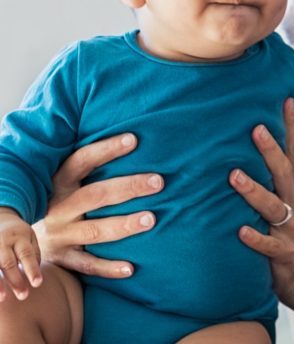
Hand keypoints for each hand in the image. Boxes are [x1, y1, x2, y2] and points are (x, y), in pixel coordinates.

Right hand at [0, 207, 41, 300]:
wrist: (0, 219)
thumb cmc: (18, 234)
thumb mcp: (30, 237)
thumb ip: (34, 254)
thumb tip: (35, 273)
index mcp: (19, 237)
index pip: (27, 254)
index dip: (32, 269)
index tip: (37, 284)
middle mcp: (3, 242)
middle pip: (8, 262)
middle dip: (15, 280)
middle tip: (24, 296)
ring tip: (3, 299)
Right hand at [34, 133, 161, 278]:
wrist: (21, 241)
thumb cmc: (58, 203)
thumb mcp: (64, 183)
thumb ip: (89, 168)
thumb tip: (133, 139)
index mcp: (58, 185)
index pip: (81, 161)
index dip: (106, 150)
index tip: (134, 139)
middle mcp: (57, 209)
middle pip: (95, 196)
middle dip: (128, 187)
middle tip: (158, 182)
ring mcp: (60, 235)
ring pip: (95, 231)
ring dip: (124, 225)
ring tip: (151, 219)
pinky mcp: (63, 259)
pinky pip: (88, 265)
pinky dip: (109, 268)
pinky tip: (131, 268)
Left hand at [231, 98, 293, 306]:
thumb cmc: (279, 232)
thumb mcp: (277, 201)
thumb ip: (266, 177)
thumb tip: (239, 146)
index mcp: (288, 190)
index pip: (292, 153)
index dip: (290, 127)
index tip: (286, 99)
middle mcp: (290, 204)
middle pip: (284, 173)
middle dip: (271, 150)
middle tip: (256, 128)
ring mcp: (287, 229)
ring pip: (272, 207)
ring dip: (254, 191)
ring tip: (234, 176)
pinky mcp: (281, 253)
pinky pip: (268, 245)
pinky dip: (255, 238)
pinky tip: (240, 231)